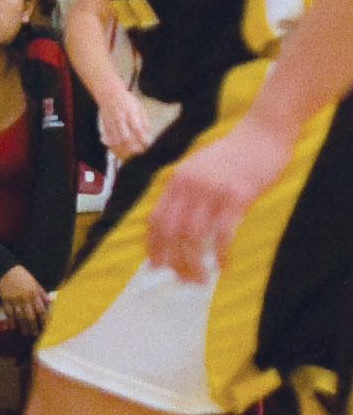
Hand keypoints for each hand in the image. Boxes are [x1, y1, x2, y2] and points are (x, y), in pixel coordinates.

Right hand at [0, 263, 48, 333]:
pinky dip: (10, 320)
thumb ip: (41, 292)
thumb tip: (50, 301)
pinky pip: (8, 312)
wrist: (5, 268)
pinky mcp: (5, 299)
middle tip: (35, 334)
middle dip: (33, 326)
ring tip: (25, 333)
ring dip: (23, 326)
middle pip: (30, 316)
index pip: (41, 310)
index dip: (44, 319)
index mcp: (33, 293)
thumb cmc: (21, 274)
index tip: (46, 327)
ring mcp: (14, 299)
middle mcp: (25, 298)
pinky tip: (12, 326)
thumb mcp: (34, 281)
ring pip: (20, 316)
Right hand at [96, 85, 160, 161]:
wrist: (108, 93)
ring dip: (123, 152)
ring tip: (129, 158)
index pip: (137, 130)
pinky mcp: (105, 126)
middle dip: (133, 149)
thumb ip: (144, 122)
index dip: (143, 140)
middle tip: (139, 154)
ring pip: (116, 141)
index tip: (147, 146)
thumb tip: (147, 137)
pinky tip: (119, 153)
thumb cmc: (127, 101)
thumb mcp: (139, 108)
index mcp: (130, 114)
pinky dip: (113, 148)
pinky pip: (108, 140)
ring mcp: (111, 124)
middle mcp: (120, 120)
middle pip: (125, 138)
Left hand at [145, 115, 287, 279]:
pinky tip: (222, 266)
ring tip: (199, 278)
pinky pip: (223, 232)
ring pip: (193, 235)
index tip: (155, 264)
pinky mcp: (236, 197)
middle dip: (171, 258)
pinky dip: (220, 253)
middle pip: (170, 229)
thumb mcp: (198, 168)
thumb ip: (186, 190)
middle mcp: (188, 185)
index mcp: (177, 179)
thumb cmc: (232, 155)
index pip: (156, 217)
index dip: (153, 243)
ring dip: (194, 261)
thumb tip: (177, 222)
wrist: (260, 135)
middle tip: (179, 279)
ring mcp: (211, 191)